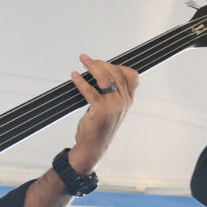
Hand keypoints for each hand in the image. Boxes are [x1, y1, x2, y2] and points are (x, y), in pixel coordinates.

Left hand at [64, 55, 141, 173]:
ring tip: (83, 60)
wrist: (93, 146)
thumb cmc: (99, 127)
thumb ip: (111, 93)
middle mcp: (123, 101)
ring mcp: (113, 105)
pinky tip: (75, 76)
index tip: (105, 62)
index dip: (118, 65)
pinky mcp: (101, 110)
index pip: (131, 76)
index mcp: (127, 100)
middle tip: (88, 60)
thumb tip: (99, 74)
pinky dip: (81, 81)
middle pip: (116, 73)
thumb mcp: (111, 108)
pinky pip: (90, 90)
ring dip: (93, 66)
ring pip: (105, 78)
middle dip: (101, 63)